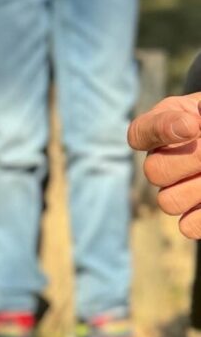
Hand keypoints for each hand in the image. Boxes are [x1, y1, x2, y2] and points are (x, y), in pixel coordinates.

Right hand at [128, 93, 200, 237]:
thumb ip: (200, 110)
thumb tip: (188, 127)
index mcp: (168, 127)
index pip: (141, 133)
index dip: (162, 130)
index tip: (193, 125)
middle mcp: (164, 161)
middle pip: (154, 172)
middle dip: (192, 160)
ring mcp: (176, 191)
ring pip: (168, 202)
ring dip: (199, 189)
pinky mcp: (195, 218)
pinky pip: (188, 226)